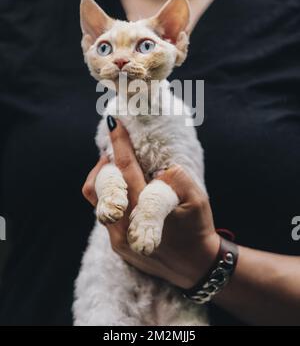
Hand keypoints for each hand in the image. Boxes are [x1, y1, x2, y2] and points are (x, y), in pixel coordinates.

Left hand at [82, 119, 219, 289]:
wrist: (196, 267)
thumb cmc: (198, 230)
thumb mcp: (197, 200)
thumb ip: (176, 179)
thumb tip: (157, 168)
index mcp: (143, 211)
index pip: (125, 170)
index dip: (119, 144)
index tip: (113, 124)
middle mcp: (124, 226)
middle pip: (99, 184)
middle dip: (105, 161)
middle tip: (115, 149)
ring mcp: (118, 239)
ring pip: (97, 200)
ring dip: (105, 180)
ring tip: (119, 169)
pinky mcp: (118, 246)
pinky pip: (104, 215)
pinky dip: (111, 197)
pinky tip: (126, 191)